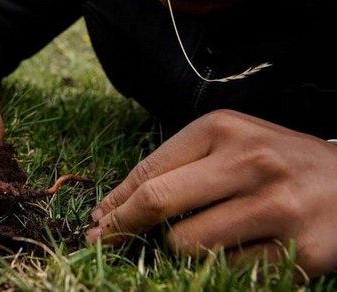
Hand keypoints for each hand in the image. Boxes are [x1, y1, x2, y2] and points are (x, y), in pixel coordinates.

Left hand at [87, 109, 336, 276]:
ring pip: (186, 243)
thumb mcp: (231, 144)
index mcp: (224, 129)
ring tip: (199, 238)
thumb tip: (116, 207)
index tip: (97, 220)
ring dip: (178, 249)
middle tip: (103, 240)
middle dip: (121, 226)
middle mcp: (250, 161)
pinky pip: (228, 270)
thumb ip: (179, 166)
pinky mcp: (301, 250)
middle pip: (158, 201)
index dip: (115, 200)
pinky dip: (220, 266)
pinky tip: (236, 251)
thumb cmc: (279, 163)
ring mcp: (277, 205)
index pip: (150, 169)